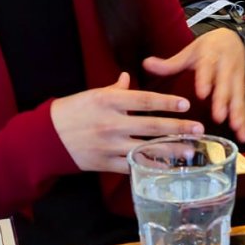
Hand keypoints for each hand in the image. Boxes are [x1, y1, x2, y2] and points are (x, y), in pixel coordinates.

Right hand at [51, 73, 201, 173]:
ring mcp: (108, 145)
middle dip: (177, 129)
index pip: (144, 101)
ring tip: (189, 150)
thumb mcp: (92, 94)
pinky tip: (167, 167)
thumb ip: (114, 89)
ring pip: (145, 149)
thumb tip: (128, 76)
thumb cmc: (70, 112)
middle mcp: (111, 123)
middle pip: (151, 126)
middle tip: (198, 129)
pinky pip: (132, 166)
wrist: (46, 138)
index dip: (167, 102)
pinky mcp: (105, 163)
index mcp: (108, 102)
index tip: (185, 104)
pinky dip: (150, 166)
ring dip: (170, 151)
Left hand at [144, 28, 244, 142]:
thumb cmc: (208, 48)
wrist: (233, 38)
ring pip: (238, 95)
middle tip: (218, 116)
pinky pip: (243, 104)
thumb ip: (170, 63)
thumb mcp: (190, 51)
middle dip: (223, 101)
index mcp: (211, 54)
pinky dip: (244, 119)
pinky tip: (243, 134)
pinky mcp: (242, 87)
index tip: (202, 93)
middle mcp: (226, 65)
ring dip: (237, 112)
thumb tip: (146, 64)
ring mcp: (236, 76)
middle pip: (225, 84)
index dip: (206, 80)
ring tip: (235, 127)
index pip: (208, 67)